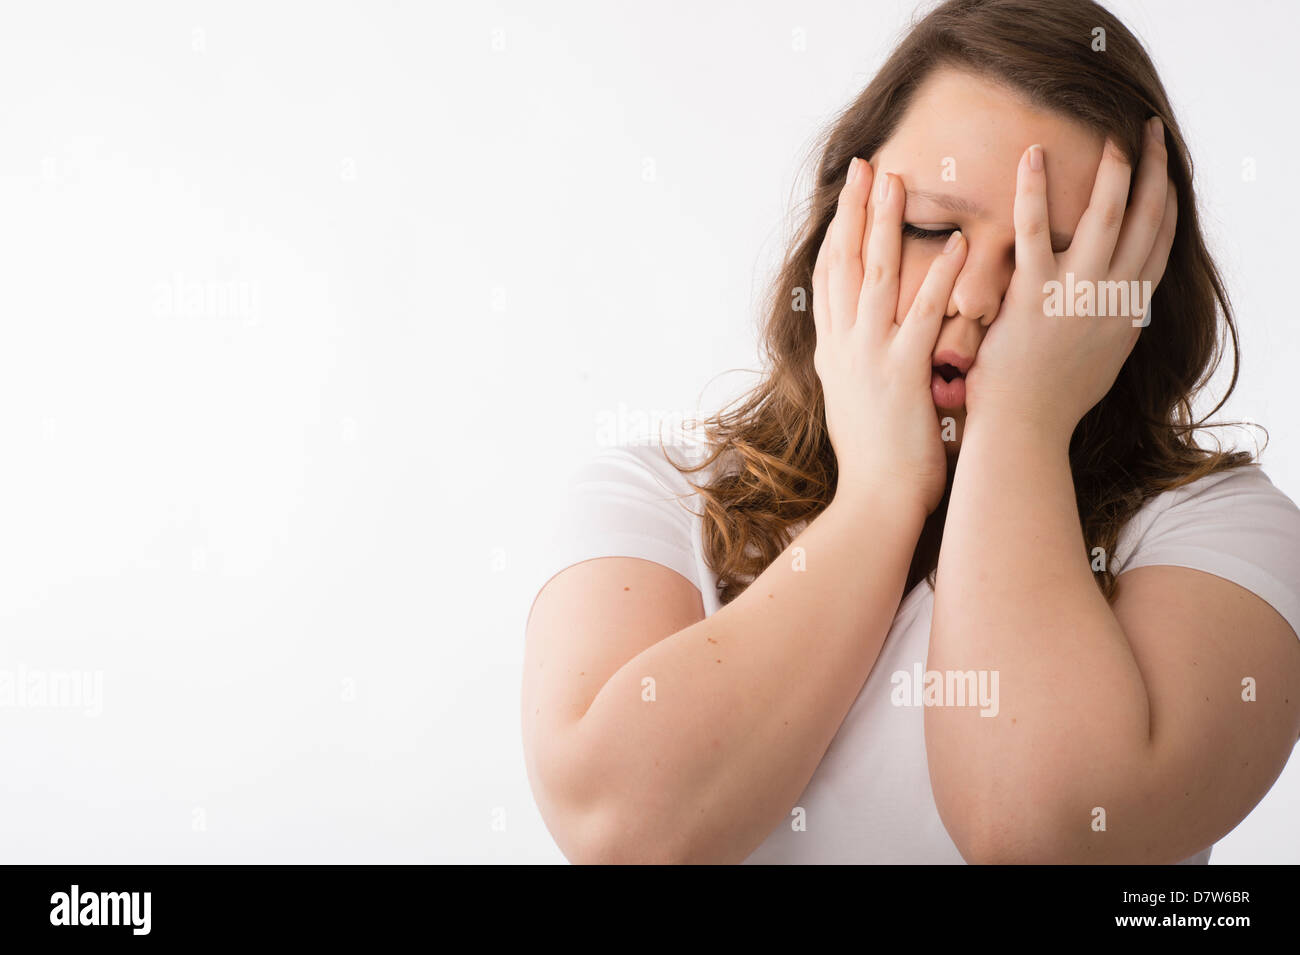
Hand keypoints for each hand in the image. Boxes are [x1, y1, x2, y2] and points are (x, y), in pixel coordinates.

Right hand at [812, 157, 967, 514]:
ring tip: (900, 180)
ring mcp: (868, 357)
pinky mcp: (900, 374)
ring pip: (875, 276)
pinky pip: (921, 314)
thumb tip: (867, 339)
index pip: (830, 275)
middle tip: (867, 164)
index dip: (838, 228)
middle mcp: (843, 345)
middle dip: (854, 210)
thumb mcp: (855, 400)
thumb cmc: (875, 459)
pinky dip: (939, 276)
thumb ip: (859, 361)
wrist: (876, 502)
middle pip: (844, 262)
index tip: (849, 191)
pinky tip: (959, 244)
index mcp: (833, 350)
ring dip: (886, 224)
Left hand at [966, 118, 1177, 439]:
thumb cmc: (1051, 403)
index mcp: (1128, 315)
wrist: (1024, 431)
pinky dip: (1035, 191)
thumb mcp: (1099, 364)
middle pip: (1146, 222)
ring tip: (1113, 134)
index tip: (1168, 172)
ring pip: (1107, 218)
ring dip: (1115, 170)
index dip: (1166, 205)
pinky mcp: (1035, 296)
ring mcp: (1077, 296)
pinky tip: (1032, 157)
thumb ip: (1111, 327)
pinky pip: (1036, 231)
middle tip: (1149, 130)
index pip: (1159, 247)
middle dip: (1153, 171)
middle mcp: (1113, 300)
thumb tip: (1120, 308)